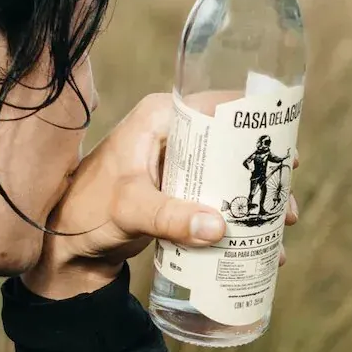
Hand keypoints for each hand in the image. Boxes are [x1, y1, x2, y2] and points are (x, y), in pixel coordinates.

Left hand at [23, 93, 298, 299]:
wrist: (65, 246)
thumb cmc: (87, 214)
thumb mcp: (130, 210)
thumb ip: (170, 218)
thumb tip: (219, 228)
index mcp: (159, 118)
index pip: (218, 105)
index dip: (257, 125)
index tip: (286, 150)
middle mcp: (172, 134)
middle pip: (232, 144)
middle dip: (265, 174)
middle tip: (286, 203)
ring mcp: (176, 164)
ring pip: (229, 173)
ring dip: (256, 200)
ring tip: (282, 227)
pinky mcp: (178, 190)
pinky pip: (217, 195)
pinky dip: (238, 215)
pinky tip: (259, 241)